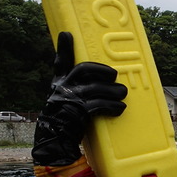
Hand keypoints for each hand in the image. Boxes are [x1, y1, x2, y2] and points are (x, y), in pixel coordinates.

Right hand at [32, 32, 127, 165]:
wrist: (54, 143)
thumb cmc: (64, 121)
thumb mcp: (64, 102)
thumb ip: (75, 90)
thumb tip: (99, 83)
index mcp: (58, 84)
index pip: (60, 63)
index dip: (63, 48)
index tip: (67, 34)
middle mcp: (62, 88)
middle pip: (83, 69)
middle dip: (102, 70)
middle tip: (114, 75)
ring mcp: (69, 99)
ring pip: (96, 88)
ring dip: (113, 91)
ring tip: (122, 93)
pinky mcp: (78, 112)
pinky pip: (100, 104)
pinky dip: (113, 106)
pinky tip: (120, 108)